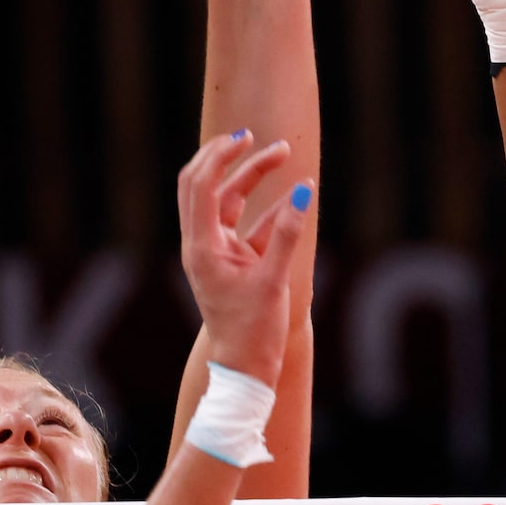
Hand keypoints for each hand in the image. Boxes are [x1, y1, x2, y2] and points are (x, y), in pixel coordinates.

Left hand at [177, 132, 311, 383]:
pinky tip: (293, 195)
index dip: (220, 157)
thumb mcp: (275, 281)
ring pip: (225, 200)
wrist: (245, 368)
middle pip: (201, 184)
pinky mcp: (234, 260)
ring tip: (282, 154)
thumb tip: (304, 191)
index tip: (246, 138)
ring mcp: (216, 251)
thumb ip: (288, 234)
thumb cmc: (254, 331)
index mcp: (201, 248)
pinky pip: (247, 222)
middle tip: (252, 136)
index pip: (202, 187)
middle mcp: (202, 244)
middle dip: (226, 157)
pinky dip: (266, 206)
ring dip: (250, 176)